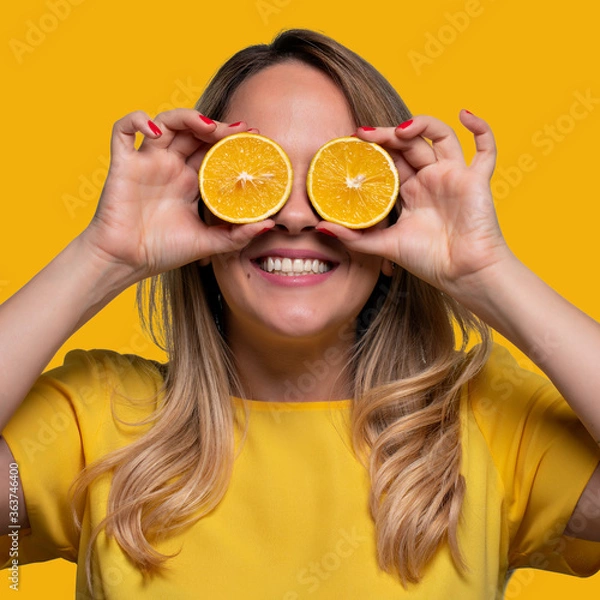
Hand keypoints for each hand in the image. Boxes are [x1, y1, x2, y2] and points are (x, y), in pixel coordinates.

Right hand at [80, 109, 271, 280]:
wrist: (127, 262)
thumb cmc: (163, 252)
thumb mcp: (208, 243)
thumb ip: (237, 235)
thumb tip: (269, 224)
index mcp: (190, 181)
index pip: (213, 150)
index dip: (232, 140)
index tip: (255, 136)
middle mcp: (170, 166)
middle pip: (194, 132)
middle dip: (217, 126)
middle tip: (238, 131)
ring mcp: (147, 162)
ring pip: (165, 122)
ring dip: (187, 117)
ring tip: (208, 127)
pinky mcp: (123, 164)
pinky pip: (123, 130)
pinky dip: (136, 120)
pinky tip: (154, 130)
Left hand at [319, 112, 511, 299]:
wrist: (461, 274)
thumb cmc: (428, 261)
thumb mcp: (384, 245)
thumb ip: (354, 237)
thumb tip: (320, 228)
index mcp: (410, 191)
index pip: (390, 160)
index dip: (373, 148)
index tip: (351, 142)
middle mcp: (430, 179)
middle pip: (410, 144)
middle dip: (387, 135)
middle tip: (364, 134)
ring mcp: (453, 176)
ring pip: (440, 137)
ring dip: (421, 125)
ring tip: (399, 130)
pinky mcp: (476, 180)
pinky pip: (485, 149)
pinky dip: (481, 128)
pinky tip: (465, 114)